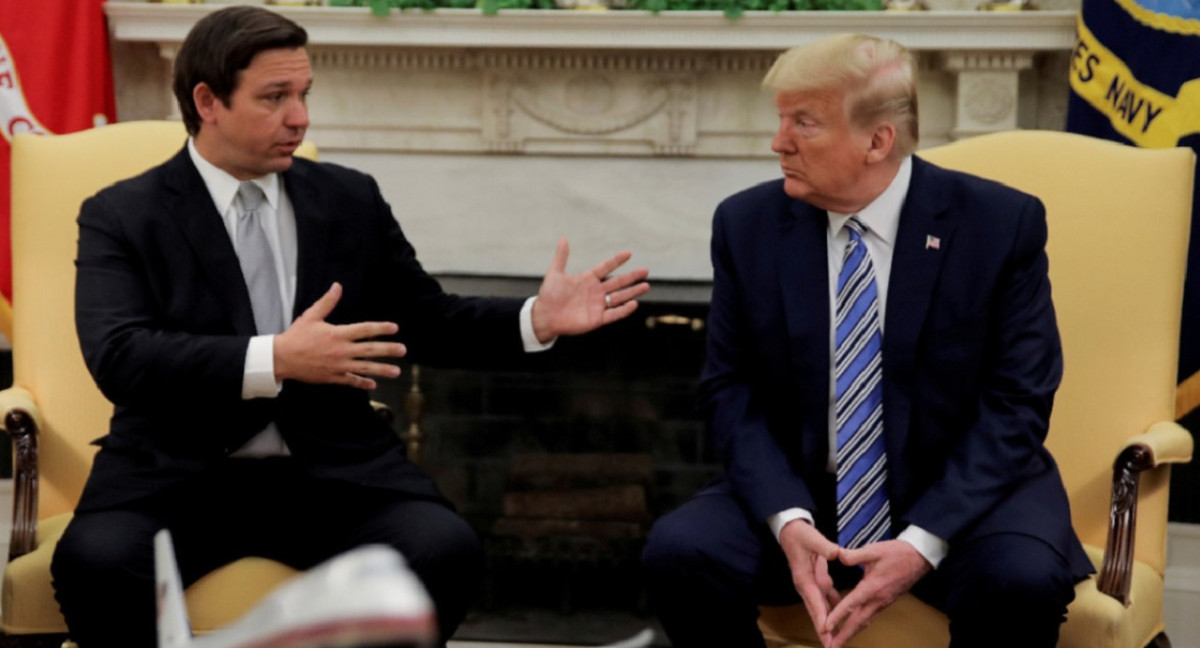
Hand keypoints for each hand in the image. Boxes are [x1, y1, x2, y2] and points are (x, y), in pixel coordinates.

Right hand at [273, 282, 406, 389]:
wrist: (282, 358)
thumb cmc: (296, 336)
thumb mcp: (311, 315)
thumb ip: (327, 302)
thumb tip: (337, 286)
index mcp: (337, 334)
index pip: (364, 330)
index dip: (381, 328)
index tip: (395, 328)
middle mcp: (341, 351)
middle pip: (369, 350)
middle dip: (388, 350)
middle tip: (403, 350)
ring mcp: (338, 366)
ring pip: (364, 368)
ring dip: (382, 370)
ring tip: (397, 372)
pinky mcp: (332, 377)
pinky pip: (350, 381)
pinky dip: (362, 383)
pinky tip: (373, 384)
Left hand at [530, 237, 649, 343]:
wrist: (545, 316)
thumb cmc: (549, 295)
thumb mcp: (555, 274)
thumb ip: (561, 257)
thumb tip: (563, 238)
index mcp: (587, 279)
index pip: (606, 267)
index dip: (616, 261)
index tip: (628, 253)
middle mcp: (595, 291)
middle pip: (618, 282)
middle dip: (632, 277)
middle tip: (645, 270)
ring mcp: (597, 305)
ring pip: (619, 297)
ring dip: (633, 292)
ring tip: (646, 286)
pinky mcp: (597, 319)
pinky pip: (614, 313)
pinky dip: (624, 310)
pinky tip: (634, 303)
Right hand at [778, 520, 842, 647]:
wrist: (791, 529)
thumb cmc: (800, 534)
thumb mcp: (812, 537)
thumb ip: (824, 547)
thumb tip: (837, 554)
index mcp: (804, 578)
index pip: (814, 601)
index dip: (821, 617)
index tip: (826, 632)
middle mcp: (806, 585)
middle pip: (816, 611)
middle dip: (823, 630)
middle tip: (830, 646)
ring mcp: (811, 584)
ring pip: (821, 608)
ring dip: (828, 623)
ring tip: (836, 639)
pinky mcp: (817, 580)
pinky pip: (826, 599)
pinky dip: (833, 609)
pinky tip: (843, 617)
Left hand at [823, 540, 930, 647]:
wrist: (920, 557)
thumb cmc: (897, 553)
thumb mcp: (874, 550)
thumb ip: (854, 555)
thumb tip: (837, 556)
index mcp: (872, 587)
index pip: (851, 604)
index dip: (837, 616)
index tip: (825, 627)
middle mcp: (877, 599)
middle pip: (858, 622)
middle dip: (844, 636)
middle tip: (831, 647)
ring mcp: (882, 603)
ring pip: (864, 622)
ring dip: (850, 633)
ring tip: (838, 642)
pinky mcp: (885, 602)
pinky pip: (869, 617)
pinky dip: (858, 625)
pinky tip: (851, 627)